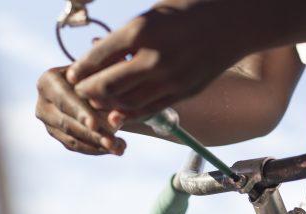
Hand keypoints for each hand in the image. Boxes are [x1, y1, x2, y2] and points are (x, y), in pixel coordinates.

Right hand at [36, 66, 125, 154]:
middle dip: (93, 135)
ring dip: (97, 146)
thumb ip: (105, 85)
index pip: (64, 99)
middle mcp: (43, 102)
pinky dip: (96, 149)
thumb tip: (114, 113)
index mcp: (48, 80)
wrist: (95, 77)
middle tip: (114, 144)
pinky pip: (76, 146)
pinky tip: (117, 149)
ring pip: (72, 139)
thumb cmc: (102, 69)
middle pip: (67, 123)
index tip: (94, 125)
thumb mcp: (103, 69)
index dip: (80, 113)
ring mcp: (48, 121)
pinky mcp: (58, 134)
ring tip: (120, 149)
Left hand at [66, 0, 247, 123]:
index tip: (72, 75)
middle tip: (82, 91)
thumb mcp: (151, 14)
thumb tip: (99, 54)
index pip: (97, 58)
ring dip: (109, 104)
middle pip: (107, 86)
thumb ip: (127, 37)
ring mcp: (171, 79)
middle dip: (89, 91)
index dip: (80, 70)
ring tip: (101, 100)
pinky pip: (150, 108)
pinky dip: (132, 111)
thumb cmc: (189, 9)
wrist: (233, 22)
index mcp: (139, 31)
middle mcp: (153, 58)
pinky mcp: (185, 92)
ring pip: (127, 103)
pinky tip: (123, 109)